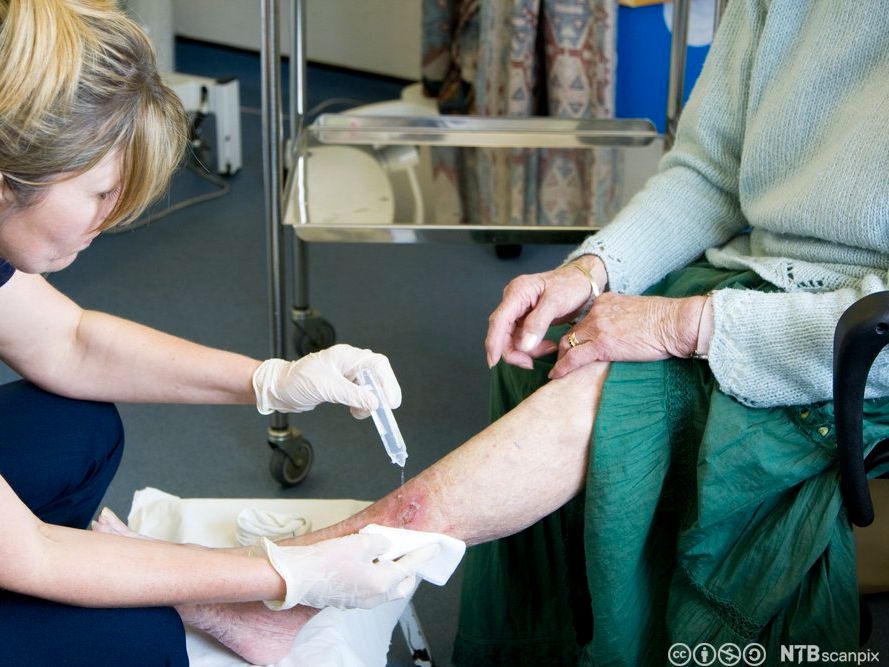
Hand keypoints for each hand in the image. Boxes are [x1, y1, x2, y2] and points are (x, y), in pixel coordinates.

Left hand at [252, 344, 400, 417]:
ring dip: (371, 401)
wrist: (278, 389)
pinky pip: (360, 394)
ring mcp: (345, 374)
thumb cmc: (296, 381)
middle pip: (377, 375)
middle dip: (382, 393)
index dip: (388, 382)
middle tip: (385, 410)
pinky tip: (356, 412)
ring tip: (362, 413)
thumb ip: (353, 395)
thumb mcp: (327, 388)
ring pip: (370, 386)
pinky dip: (362, 404)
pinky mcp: (341, 385)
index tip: (391, 402)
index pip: (377, 364)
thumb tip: (374, 403)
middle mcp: (348, 362)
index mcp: (346, 356)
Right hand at [261, 533, 437, 609]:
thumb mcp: (360, 543)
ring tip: (391, 555)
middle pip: (402, 585)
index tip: (434, 546)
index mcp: (382, 584)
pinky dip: (376, 576)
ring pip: (386, 588)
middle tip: (413, 552)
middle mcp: (373, 597)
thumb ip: (381, 542)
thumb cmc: (325, 562)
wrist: (294, 577)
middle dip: (410, 569)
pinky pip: (370, 589)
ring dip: (392, 573)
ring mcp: (359, 601)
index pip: (410, 567)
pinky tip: (369, 563)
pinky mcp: (346, 599)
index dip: (423, 554)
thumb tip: (386, 545)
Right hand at [485, 255, 606, 369]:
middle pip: (502, 332)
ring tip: (549, 347)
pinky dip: (533, 346)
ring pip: (511, 337)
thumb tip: (523, 346)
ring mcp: (518, 310)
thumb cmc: (571, 285)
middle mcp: (513, 301)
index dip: (493, 342)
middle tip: (531, 363)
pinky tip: (548, 345)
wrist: (582, 280)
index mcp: (517, 293)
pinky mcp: (525, 318)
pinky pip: (521, 337)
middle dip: (514, 351)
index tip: (494, 362)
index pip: (499, 320)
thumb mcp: (556, 302)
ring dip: (526, 350)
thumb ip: (538, 323)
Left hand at [550, 293, 708, 378]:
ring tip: (557, 371)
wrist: (675, 323)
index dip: (577, 335)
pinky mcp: (602, 344)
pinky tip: (556, 376)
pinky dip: (562, 368)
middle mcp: (597, 311)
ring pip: (567, 344)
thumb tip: (619, 332)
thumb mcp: (637, 312)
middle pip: (571, 331)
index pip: (583, 320)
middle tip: (561, 361)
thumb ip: (621, 318)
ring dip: (561, 359)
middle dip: (564, 348)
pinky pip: (574, 358)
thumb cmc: (665, 321)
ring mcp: (598, 327)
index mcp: (605, 301)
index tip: (573, 346)